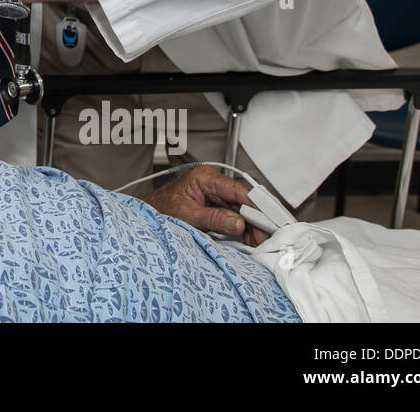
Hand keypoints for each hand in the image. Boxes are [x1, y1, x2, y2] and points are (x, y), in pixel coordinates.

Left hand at [139, 165, 269, 246]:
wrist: (150, 214)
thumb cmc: (162, 209)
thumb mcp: (187, 215)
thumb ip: (212, 218)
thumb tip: (237, 223)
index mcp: (205, 177)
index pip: (238, 190)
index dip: (256, 206)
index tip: (269, 219)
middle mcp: (214, 183)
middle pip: (244, 200)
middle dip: (258, 219)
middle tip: (268, 236)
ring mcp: (217, 195)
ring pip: (244, 209)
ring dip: (254, 226)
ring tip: (261, 241)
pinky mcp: (218, 206)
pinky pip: (237, 216)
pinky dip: (245, 228)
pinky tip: (251, 239)